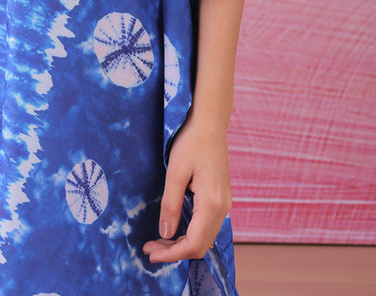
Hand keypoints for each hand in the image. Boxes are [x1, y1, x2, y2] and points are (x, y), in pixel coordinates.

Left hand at [142, 111, 230, 262]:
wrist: (210, 122)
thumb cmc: (192, 142)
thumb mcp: (175, 172)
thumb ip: (171, 205)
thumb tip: (165, 234)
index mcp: (212, 203)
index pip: (193, 243)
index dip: (171, 254)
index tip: (150, 254)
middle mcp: (223, 208)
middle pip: (200, 245)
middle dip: (175, 251)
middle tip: (150, 247)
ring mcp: (224, 203)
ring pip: (205, 237)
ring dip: (182, 243)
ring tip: (158, 240)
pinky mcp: (221, 198)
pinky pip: (207, 225)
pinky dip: (190, 232)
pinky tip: (174, 227)